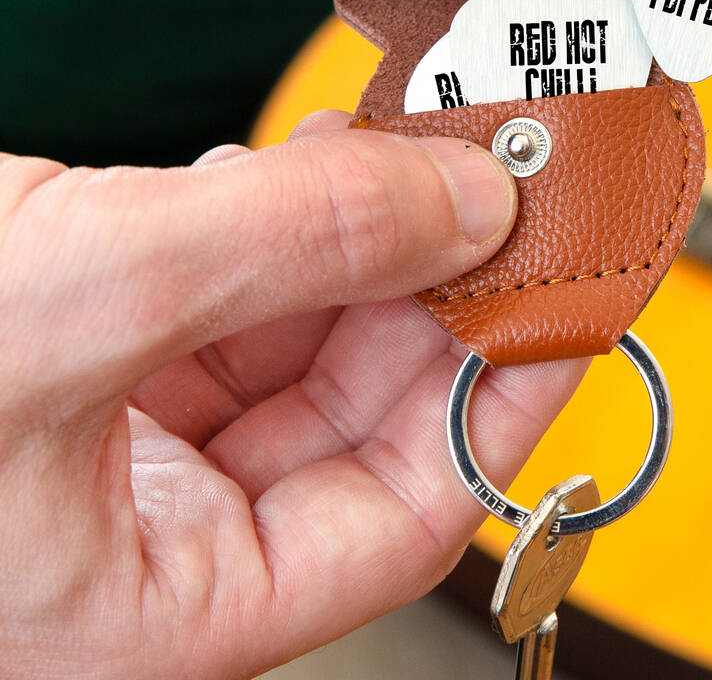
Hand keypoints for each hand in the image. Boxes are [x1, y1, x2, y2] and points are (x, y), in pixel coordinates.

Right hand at [0, 112, 584, 676]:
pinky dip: (270, 226)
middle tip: (491, 195)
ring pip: (295, 345)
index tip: (562, 300)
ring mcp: (126, 445)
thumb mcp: (91, 297)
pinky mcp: (94, 362)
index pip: (405, 517)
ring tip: (399, 157)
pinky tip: (296, 165)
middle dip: (430, 292)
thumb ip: (295, 243)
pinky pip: (225, 301)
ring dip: (354, 243)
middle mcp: (155, 537)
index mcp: (168, 611)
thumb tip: (468, 205)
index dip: (500, 400)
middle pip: (359, 415)